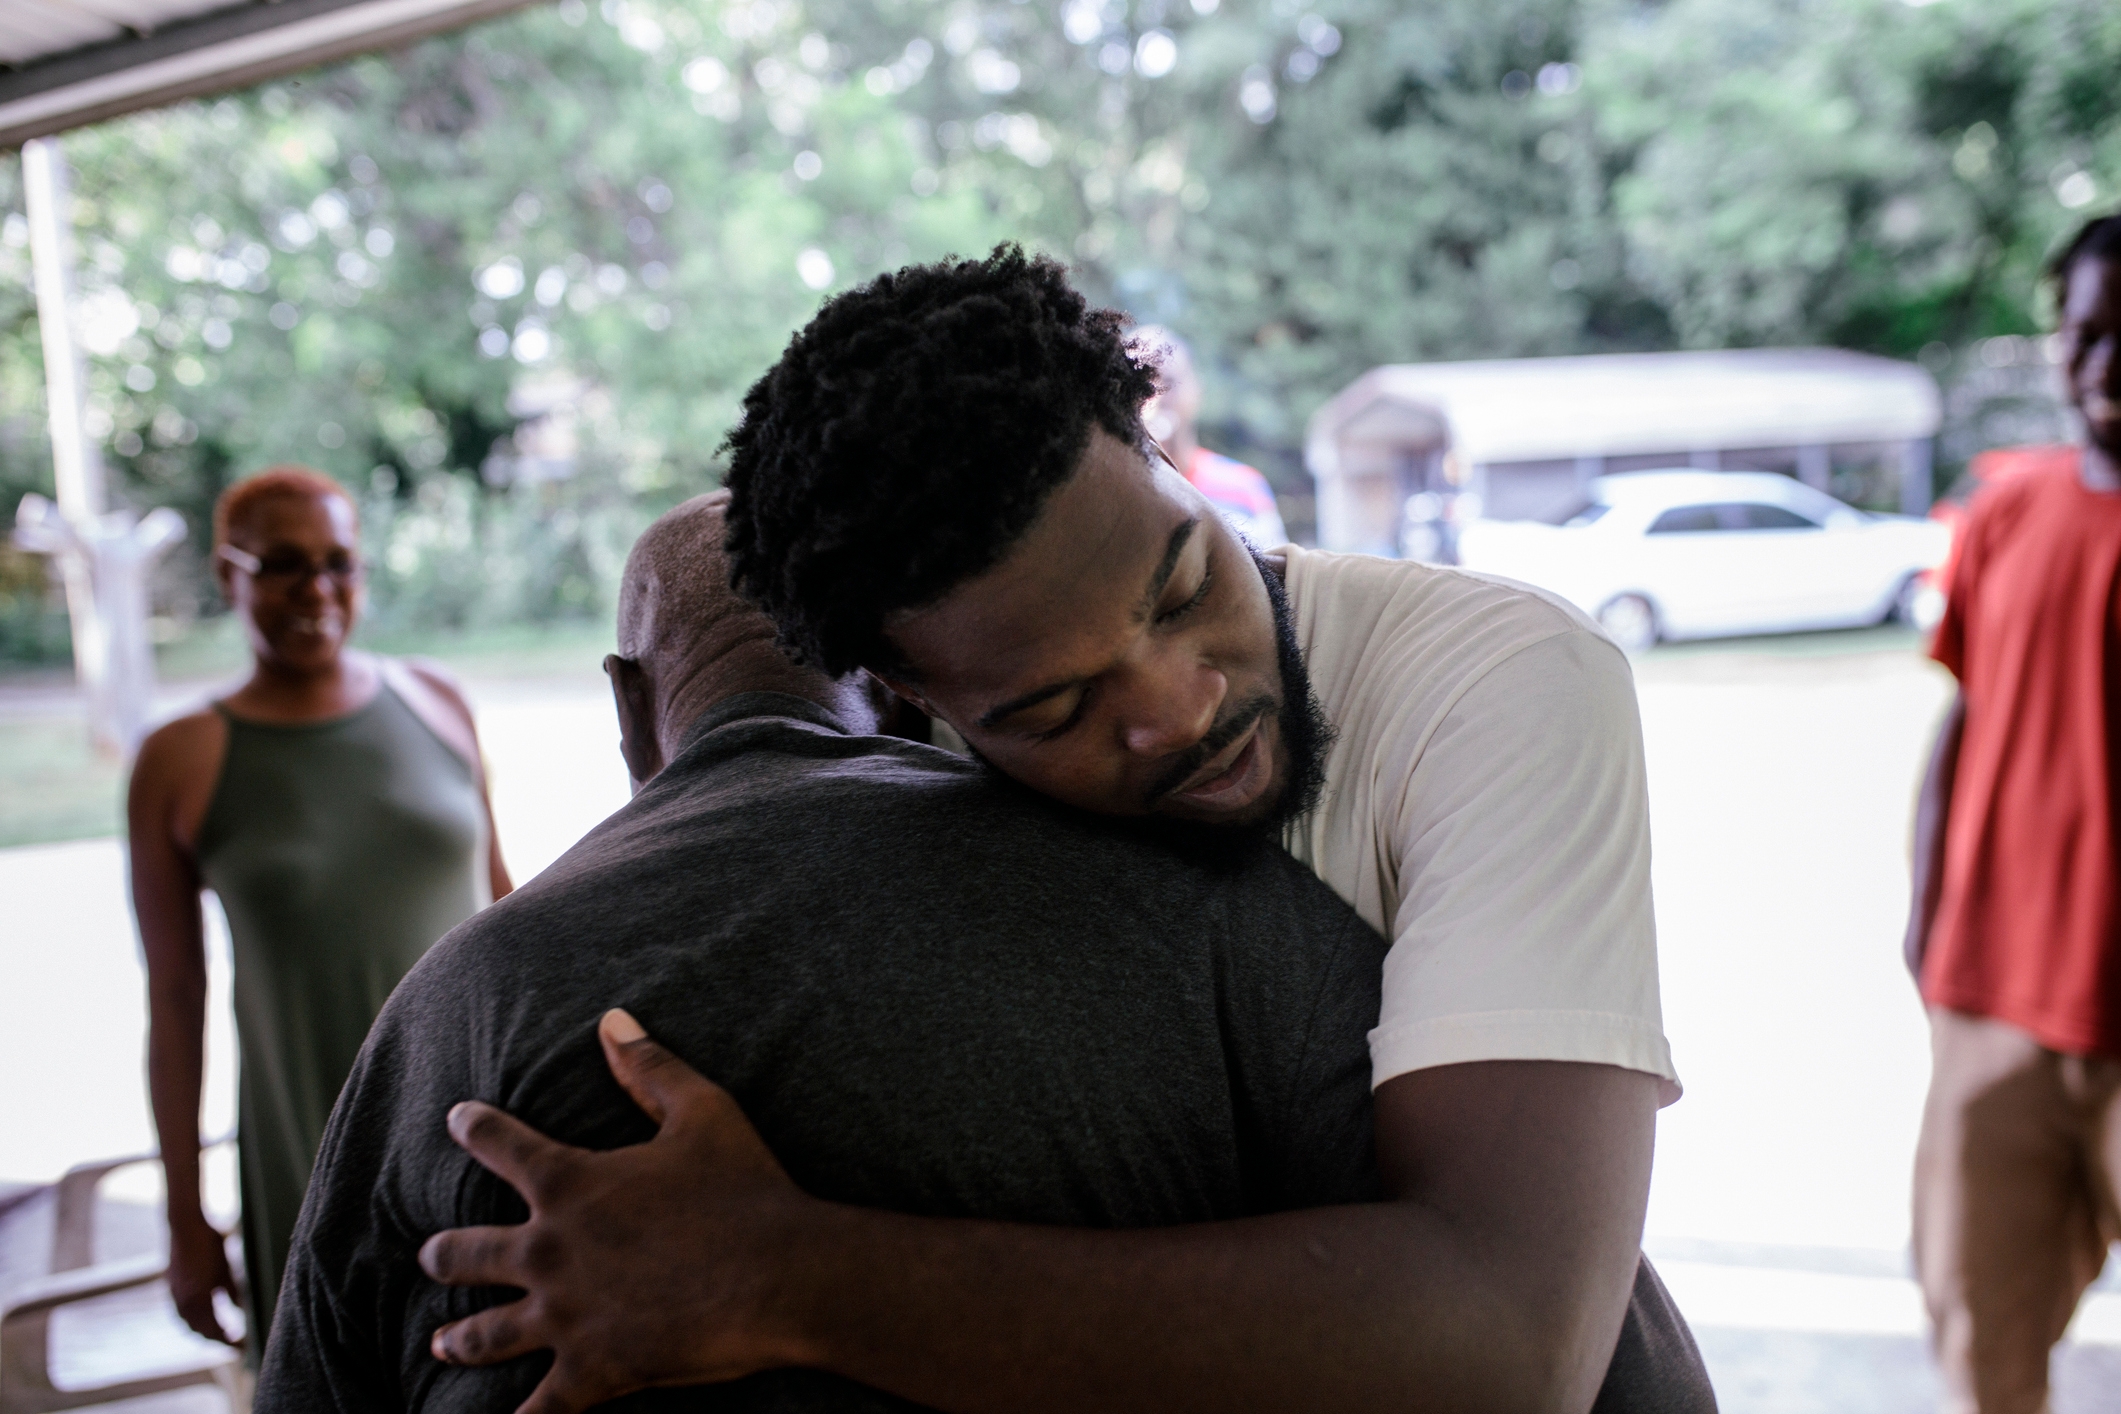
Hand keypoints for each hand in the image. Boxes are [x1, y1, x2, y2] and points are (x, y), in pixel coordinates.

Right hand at [167, 1209, 239, 1345]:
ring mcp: (174, 1294)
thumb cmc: (209, 1243)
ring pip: (188, 1323)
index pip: (214, 1331)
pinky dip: (193, 1320)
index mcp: (197, 1299)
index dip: (228, 1342)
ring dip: (203, 1331)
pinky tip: (203, 1317)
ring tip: (220, 1334)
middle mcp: (182, 1302)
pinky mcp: (171, 1286)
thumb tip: (242, 1312)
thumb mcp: (227, 1268)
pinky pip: (181, 1312)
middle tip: (233, 1344)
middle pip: (199, 1331)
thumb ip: (234, 1293)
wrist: (184, 1224)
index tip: (241, 1348)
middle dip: (216, 1339)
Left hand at [419, 1009, 825, 1413]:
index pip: (502, 1145)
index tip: (457, 1119)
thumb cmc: (746, 1188)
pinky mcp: (590, 1371)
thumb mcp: (703, 1111)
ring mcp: (564, 1316)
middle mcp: (550, 1251)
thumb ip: (648, 1066)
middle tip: (431, 1255)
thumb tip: (611, 1018)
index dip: (476, 1128)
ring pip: (487, 1334)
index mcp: (571, 1184)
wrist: (783, 1274)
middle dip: (446, 1254)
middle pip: (471, 1254)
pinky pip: (536, 1410)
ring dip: (461, 1339)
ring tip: (442, 1344)